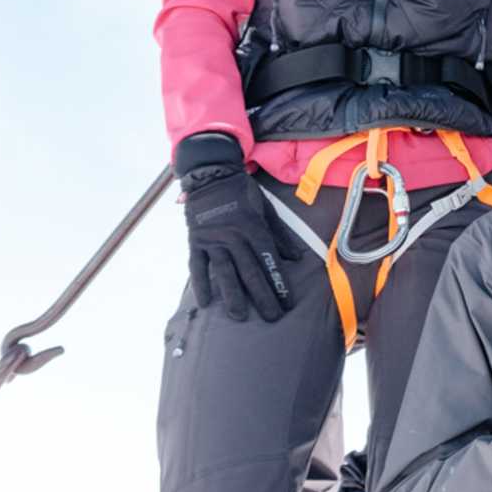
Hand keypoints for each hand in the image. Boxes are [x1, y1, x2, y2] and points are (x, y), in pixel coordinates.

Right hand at [181, 162, 302, 321]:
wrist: (210, 174)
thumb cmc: (243, 192)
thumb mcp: (267, 208)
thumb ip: (280, 234)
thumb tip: (296, 258)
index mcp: (253, 227)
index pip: (268, 260)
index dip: (278, 282)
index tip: (287, 302)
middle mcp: (233, 236)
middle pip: (249, 270)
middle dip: (262, 296)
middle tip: (271, 317)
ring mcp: (212, 239)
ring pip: (224, 271)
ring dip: (232, 295)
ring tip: (240, 316)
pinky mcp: (195, 241)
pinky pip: (197, 265)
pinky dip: (200, 283)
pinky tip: (205, 302)